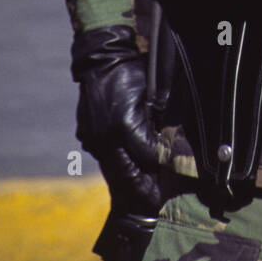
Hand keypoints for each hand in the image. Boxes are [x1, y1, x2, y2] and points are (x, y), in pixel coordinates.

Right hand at [71, 26, 160, 213]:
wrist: (101, 60)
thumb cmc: (129, 74)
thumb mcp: (150, 97)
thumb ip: (157, 124)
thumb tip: (166, 147)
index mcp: (124, 128)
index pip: (149, 156)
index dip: (163, 166)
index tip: (174, 176)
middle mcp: (106, 138)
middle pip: (127, 170)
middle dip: (141, 186)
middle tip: (154, 200)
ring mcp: (93, 137)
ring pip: (114, 164)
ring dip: (128, 176)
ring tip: (142, 189)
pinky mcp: (87, 134)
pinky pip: (104, 153)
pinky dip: (117, 160)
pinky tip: (127, 167)